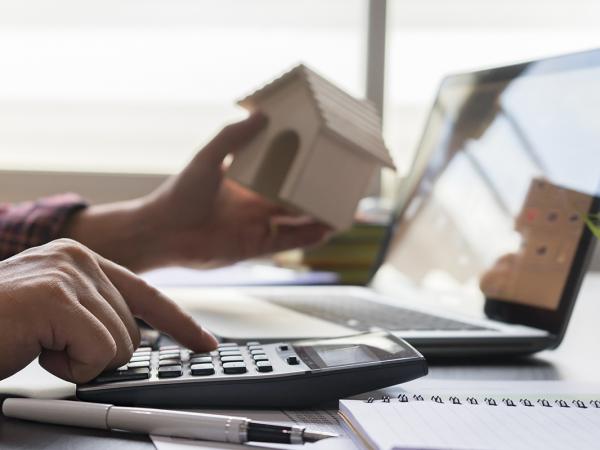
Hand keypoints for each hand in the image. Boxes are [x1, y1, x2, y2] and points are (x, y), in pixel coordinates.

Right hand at [0, 239, 216, 382]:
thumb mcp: (53, 315)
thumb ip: (94, 314)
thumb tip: (138, 338)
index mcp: (81, 261)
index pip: (147, 294)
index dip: (180, 323)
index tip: (206, 343)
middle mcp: (78, 259)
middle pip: (134, 332)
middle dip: (97, 356)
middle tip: (50, 346)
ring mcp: (66, 275)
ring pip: (120, 347)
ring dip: (78, 363)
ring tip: (36, 345)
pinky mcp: (54, 299)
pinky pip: (99, 355)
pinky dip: (69, 369)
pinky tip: (34, 350)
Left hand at [66, 113, 330, 270]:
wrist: (162, 232)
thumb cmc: (180, 193)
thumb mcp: (207, 157)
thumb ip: (232, 137)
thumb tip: (262, 114)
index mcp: (245, 182)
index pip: (280, 173)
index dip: (299, 167)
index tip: (319, 157)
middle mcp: (254, 204)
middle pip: (293, 198)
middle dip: (315, 193)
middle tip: (338, 185)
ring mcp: (255, 226)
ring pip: (296, 222)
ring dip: (317, 217)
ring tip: (341, 210)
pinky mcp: (254, 247)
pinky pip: (287, 241)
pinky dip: (307, 237)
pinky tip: (326, 230)